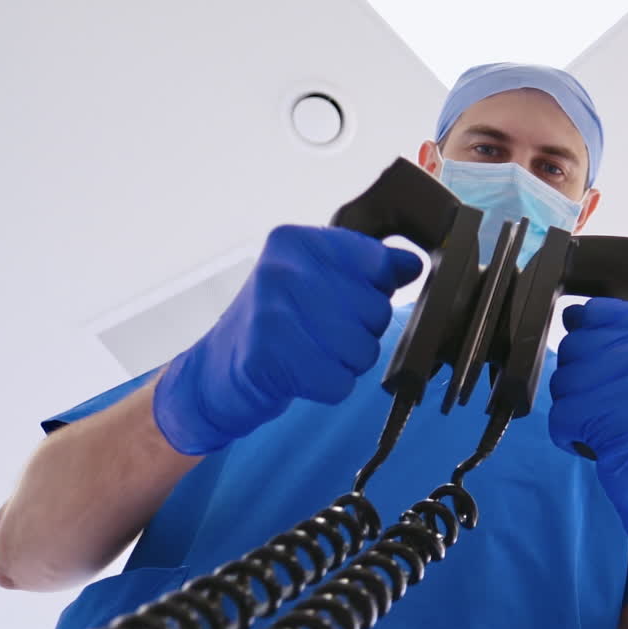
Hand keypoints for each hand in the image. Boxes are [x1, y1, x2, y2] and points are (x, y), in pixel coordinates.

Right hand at [153, 225, 421, 453]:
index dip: (375, 292)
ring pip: (363, 349)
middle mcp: (282, 270)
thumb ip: (367, 267)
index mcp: (297, 241)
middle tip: (322, 335)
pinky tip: (302, 375)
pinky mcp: (268, 358)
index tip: (348, 301)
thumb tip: (412, 264)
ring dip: (347, 363)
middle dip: (361, 333)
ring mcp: (272, 313)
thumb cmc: (276, 322)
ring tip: (312, 354)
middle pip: (376, 311)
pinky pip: (339, 382)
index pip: (377, 264)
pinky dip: (329, 387)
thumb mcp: (317, 280)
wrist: (215, 370)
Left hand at [548, 298, 627, 550]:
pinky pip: (562, 417)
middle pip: (571, 348)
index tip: (610, 376)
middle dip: (578, 384)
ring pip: (562, 382)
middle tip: (613, 408)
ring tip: (609, 426)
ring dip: (574, 412)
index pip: (591, 312)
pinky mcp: (625, 420)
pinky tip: (601, 444)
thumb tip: (571, 314)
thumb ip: (612, 337)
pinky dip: (569, 437)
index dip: (587, 348)